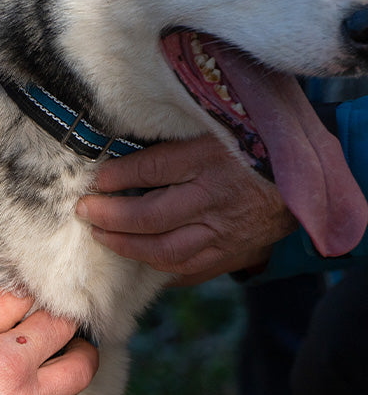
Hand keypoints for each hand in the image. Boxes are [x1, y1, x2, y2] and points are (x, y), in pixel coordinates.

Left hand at [76, 133, 296, 284]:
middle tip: (85, 211)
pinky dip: (159, 269)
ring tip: (102, 235)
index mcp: (214, 158)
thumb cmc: (255, 144)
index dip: (119, 176)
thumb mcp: (220, 125)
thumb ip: (179, 131)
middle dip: (112, 216)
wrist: (308, 178)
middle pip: (152, 215)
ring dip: (127, 246)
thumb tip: (127, 136)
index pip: (154, 169)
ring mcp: (226, 231)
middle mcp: (218, 198)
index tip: (96, 178)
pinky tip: (136, 263)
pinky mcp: (232, 253)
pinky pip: (190, 269)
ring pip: (166, 250)